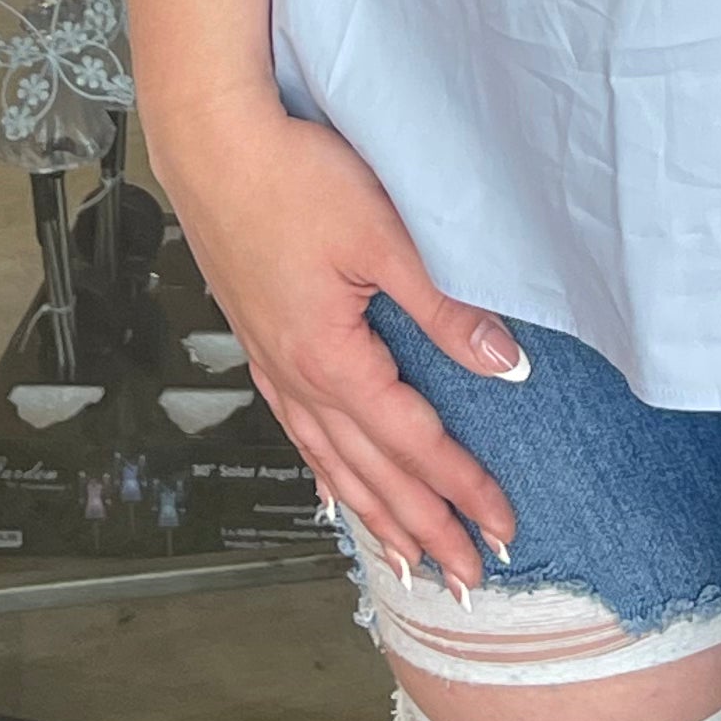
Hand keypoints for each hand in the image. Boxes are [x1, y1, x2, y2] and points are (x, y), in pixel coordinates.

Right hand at [150, 87, 524, 590]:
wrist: (215, 142)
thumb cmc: (295, 176)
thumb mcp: (385, 238)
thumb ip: (445, 308)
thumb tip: (505, 365)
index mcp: (332, 361)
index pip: (414, 444)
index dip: (462, 489)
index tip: (501, 526)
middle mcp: (298, 378)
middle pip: (373, 474)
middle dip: (425, 528)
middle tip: (469, 578)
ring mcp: (274, 364)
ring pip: (332, 464)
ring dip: (376, 516)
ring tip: (408, 561)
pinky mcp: (262, 342)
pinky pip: (299, 432)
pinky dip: (326, 473)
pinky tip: (334, 490)